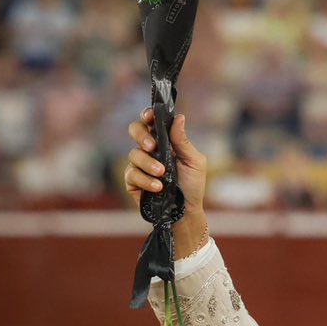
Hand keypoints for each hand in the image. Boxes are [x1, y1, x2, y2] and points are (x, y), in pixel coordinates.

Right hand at [124, 108, 208, 254]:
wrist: (186, 210)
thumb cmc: (193, 185)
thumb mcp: (194, 162)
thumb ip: (183, 142)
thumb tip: (179, 117)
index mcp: (165, 141)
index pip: (151, 122)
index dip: (147, 115)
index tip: (149, 117)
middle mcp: (150, 150)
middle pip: (135, 130)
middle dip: (141, 135)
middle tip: (152, 146)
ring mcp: (139, 165)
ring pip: (134, 154)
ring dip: (148, 163)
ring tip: (162, 173)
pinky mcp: (132, 181)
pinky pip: (132, 174)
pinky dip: (145, 180)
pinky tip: (158, 186)